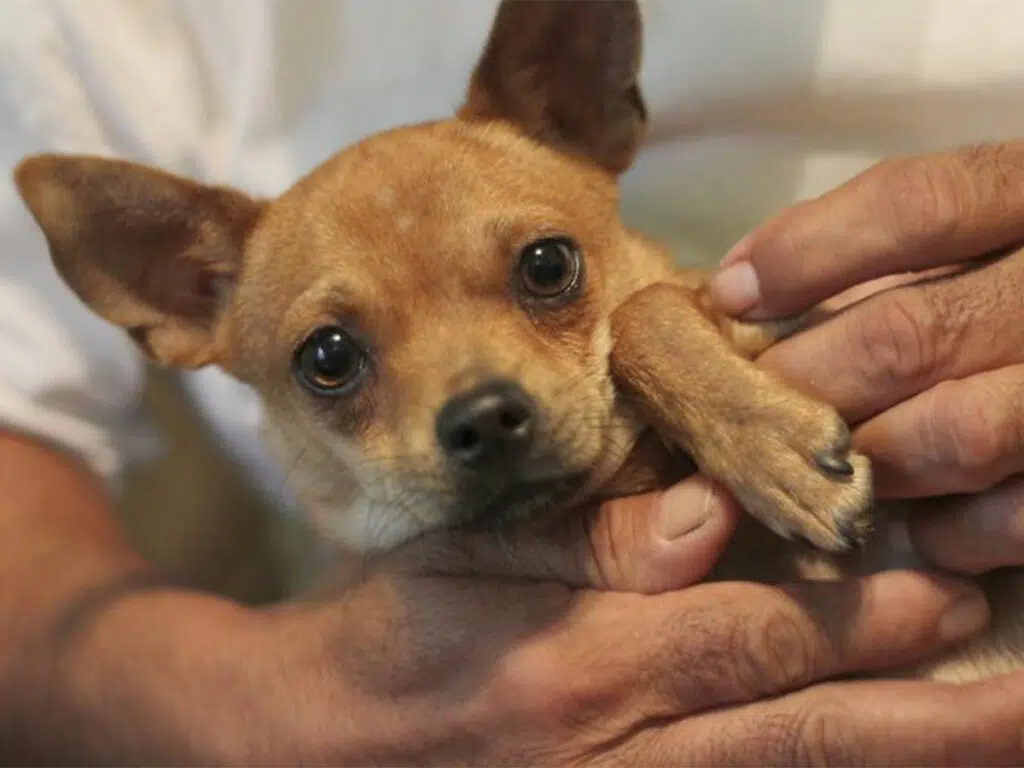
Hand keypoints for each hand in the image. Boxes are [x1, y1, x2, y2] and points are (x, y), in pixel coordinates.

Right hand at [15, 470, 1023, 765]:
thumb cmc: (384, 630)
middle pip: (792, 727)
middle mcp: (610, 748)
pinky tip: (865, 767)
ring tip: (998, 739)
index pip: (744, 635)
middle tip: (1022, 692)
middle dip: (917, 709)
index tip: (941, 592)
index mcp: (575, 661)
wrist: (304, 746)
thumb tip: (703, 514)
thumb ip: (584, 541)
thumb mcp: (458, 557)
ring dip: (892, 762)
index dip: (853, 620)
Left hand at [709, 141, 1023, 572]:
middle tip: (748, 412)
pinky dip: (955, 531)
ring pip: (960, 430)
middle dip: (808, 383)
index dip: (807, 250)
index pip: (918, 203)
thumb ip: (903, 247)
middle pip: (911, 332)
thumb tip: (744, 287)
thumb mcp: (999, 229)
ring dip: (869, 459)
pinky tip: (923, 528)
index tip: (727, 293)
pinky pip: (1020, 514)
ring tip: (824, 468)